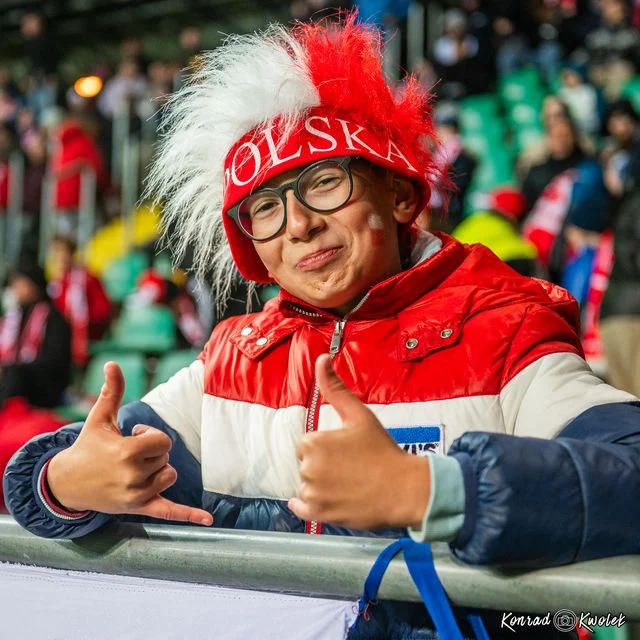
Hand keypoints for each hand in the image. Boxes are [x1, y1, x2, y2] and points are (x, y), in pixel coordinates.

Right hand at [47, 362, 212, 525]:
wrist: (67, 484)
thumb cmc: (88, 446)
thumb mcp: (100, 418)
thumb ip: (112, 391)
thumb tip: (112, 363)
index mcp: (127, 453)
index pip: (163, 440)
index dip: (151, 436)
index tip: (133, 437)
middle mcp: (133, 476)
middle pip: (166, 457)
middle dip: (151, 453)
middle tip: (126, 456)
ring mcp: (136, 495)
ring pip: (169, 476)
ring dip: (158, 470)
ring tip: (133, 470)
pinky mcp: (139, 508)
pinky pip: (169, 512)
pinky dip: (189, 516)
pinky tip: (208, 520)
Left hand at [288, 354, 429, 529]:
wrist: (405, 489)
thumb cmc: (383, 450)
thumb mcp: (359, 415)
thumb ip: (334, 387)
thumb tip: (322, 358)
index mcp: (313, 442)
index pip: (307, 444)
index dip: (326, 446)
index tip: (345, 450)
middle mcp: (308, 468)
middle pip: (306, 464)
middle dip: (322, 465)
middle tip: (350, 467)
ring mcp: (313, 494)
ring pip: (307, 485)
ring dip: (320, 485)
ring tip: (347, 484)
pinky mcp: (319, 515)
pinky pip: (301, 509)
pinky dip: (307, 505)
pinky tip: (324, 498)